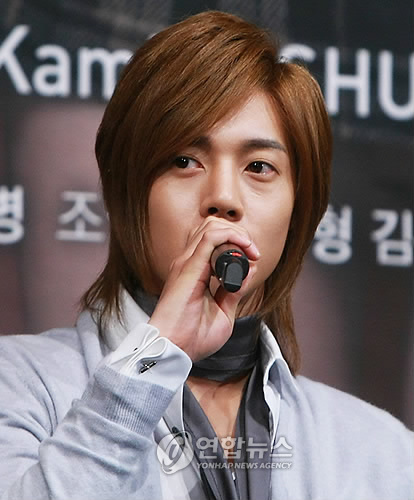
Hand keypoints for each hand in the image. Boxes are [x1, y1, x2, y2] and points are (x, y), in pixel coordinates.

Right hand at [148, 218, 259, 360]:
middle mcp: (188, 262)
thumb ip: (234, 291)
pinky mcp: (189, 267)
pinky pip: (211, 237)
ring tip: (250, 251)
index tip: (254, 258)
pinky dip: (232, 237)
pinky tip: (244, 250)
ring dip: (236, 233)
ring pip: (212, 226)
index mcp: (194, 271)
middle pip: (213, 226)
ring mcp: (187, 262)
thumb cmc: (193, 337)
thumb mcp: (223, 312)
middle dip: (239, 233)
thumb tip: (249, 270)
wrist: (174, 349)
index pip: (213, 238)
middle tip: (253, 252)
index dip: (237, 241)